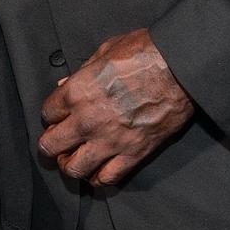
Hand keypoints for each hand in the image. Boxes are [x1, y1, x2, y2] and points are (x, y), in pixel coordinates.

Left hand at [38, 29, 193, 187]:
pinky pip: (107, 178)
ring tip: (75, 159)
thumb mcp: (106, 51)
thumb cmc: (147, 53)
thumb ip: (82, 72)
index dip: (52, 114)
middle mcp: (88, 120)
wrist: (182, 68)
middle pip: (50, 146)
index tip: (59, 115)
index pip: (48, 113)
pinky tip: (98, 170)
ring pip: (74, 169)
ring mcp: (110, 140)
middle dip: (51, 144)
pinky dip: (99, 178)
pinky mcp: (133, 153)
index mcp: (78, 92)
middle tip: (59, 141)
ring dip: (70, 165)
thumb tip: (66, 84)